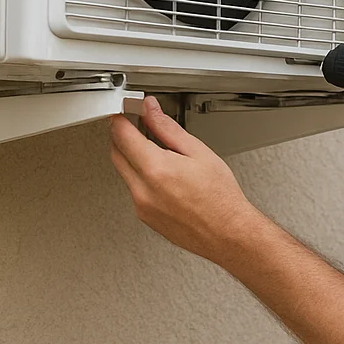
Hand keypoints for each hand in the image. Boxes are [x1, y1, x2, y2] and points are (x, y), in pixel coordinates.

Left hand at [109, 95, 259, 261]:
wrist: (227, 233)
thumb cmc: (220, 197)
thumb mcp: (198, 152)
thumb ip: (168, 128)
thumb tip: (151, 110)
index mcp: (156, 169)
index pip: (122, 135)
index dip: (121, 118)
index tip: (125, 111)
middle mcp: (143, 190)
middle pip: (117, 153)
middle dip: (123, 136)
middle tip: (137, 125)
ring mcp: (141, 206)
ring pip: (124, 172)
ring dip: (132, 157)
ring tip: (158, 151)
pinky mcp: (144, 217)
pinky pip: (133, 190)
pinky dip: (141, 177)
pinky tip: (163, 175)